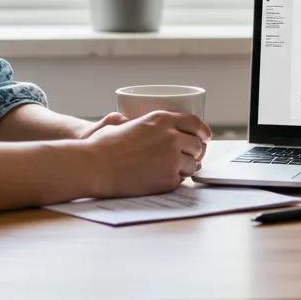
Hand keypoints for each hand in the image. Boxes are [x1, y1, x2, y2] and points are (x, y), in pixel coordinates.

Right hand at [83, 111, 211, 197]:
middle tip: (191, 155)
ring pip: (192, 164)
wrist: (94, 167)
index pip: (195, 123)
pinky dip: (175, 179)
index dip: (203, 131)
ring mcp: (171, 159)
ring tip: (175, 168)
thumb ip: (139, 122)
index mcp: (162, 120)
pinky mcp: (167, 179)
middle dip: (196, 151)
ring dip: (187, 166)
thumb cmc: (102, 145)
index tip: (206, 136)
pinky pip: (180, 180)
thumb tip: (132, 119)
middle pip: (198, 145)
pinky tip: (164, 178)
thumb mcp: (125, 122)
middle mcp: (171, 137)